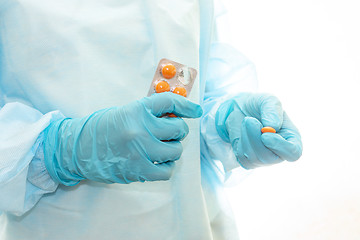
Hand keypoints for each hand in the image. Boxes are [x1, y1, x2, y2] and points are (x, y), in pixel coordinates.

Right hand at [43, 93, 202, 184]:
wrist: (78, 148)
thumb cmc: (102, 128)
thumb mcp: (125, 112)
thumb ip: (149, 113)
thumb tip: (175, 116)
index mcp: (137, 110)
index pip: (170, 102)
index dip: (187, 106)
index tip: (196, 110)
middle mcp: (141, 129)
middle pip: (179, 129)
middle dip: (177, 130)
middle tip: (169, 132)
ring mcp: (140, 151)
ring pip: (176, 150)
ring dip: (172, 149)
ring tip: (161, 148)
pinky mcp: (138, 170)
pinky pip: (167, 170)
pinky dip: (166, 167)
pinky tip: (157, 162)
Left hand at [215, 93, 301, 168]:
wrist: (240, 109)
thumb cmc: (259, 105)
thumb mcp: (268, 100)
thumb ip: (272, 110)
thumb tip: (273, 127)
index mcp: (292, 139)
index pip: (293, 153)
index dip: (280, 146)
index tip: (265, 135)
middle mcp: (280, 152)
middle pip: (269, 157)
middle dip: (255, 138)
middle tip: (249, 120)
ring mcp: (264, 159)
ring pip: (253, 157)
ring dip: (246, 136)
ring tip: (247, 121)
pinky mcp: (249, 161)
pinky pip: (242, 158)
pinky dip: (240, 142)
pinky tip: (244, 132)